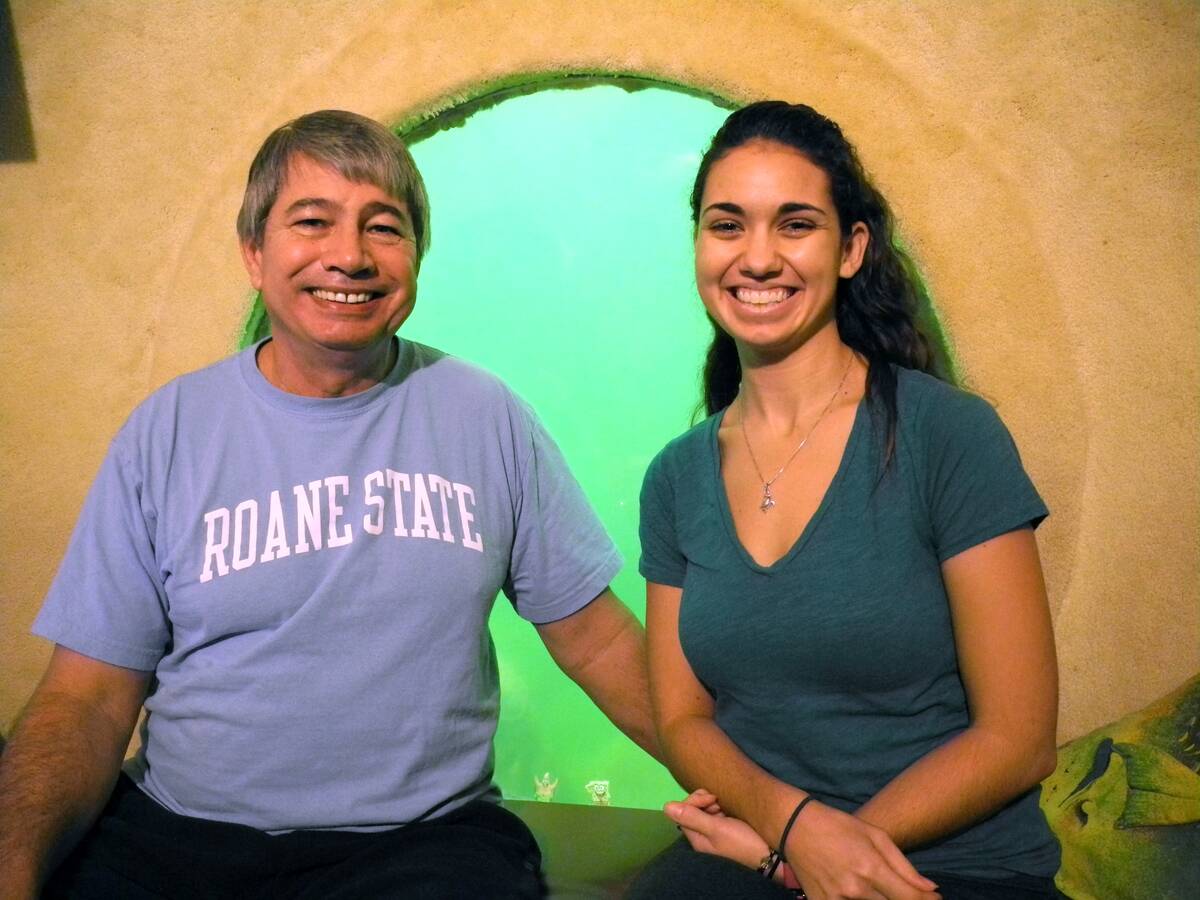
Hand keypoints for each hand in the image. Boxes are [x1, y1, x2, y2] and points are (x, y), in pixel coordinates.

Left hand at [664, 790, 769, 869]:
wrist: (773, 855)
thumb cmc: (744, 842)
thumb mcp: (717, 829)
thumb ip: (692, 816)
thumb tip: (666, 806)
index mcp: (697, 839)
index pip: (683, 813)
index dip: (694, 801)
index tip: (711, 798)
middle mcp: (703, 837)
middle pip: (693, 810)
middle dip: (704, 800)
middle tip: (719, 802)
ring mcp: (716, 834)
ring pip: (706, 810)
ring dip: (714, 803)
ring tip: (726, 806)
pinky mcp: (728, 830)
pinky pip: (718, 814)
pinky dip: (722, 808)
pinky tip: (730, 808)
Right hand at [784, 800, 939, 899]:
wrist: (794, 827)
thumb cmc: (839, 826)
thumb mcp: (875, 835)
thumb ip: (904, 866)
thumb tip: (931, 889)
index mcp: (871, 868)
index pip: (909, 898)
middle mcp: (855, 889)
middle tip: (905, 893)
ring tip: (878, 887)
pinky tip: (861, 893)